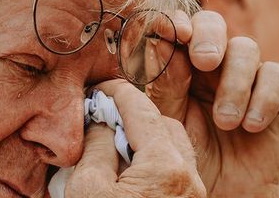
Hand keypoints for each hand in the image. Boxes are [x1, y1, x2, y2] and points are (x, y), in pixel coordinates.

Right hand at [65, 80, 205, 197]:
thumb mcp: (86, 189)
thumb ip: (96, 146)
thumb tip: (103, 123)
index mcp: (166, 167)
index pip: (141, 108)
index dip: (116, 92)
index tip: (97, 90)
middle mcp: (189, 178)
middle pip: (164, 125)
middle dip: (134, 117)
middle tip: (103, 123)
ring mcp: (192, 197)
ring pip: (173, 150)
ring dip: (145, 142)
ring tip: (113, 152)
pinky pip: (174, 174)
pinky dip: (152, 164)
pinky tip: (126, 175)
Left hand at [148, 10, 278, 197]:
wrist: (220, 192)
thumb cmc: (187, 154)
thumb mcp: (169, 120)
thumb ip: (164, 83)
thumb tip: (161, 41)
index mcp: (178, 62)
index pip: (177, 27)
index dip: (174, 22)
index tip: (172, 32)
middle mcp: (210, 63)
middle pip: (212, 23)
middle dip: (208, 36)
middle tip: (204, 61)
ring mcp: (243, 75)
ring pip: (245, 48)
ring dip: (235, 82)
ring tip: (225, 121)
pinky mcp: (273, 94)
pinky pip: (275, 75)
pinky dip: (263, 98)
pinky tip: (250, 126)